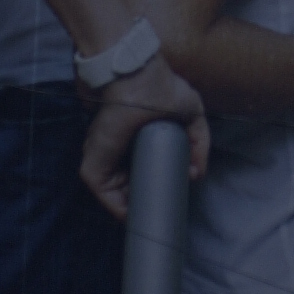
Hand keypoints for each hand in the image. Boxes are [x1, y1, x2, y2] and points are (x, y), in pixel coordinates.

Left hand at [80, 54, 210, 220]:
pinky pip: (105, 196)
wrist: (129, 76)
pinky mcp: (93, 167)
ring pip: (117, 194)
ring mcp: (105, 160)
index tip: (171, 194)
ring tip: (149, 217)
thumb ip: (199, 141)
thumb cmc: (158, 88)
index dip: (158, 184)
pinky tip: (133, 215)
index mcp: (139, 141)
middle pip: (130, 186)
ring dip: (132, 207)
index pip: (145, 170)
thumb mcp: (192, 111)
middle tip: (160, 209)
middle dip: (145, 198)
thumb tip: (196, 174)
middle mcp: (120, 152)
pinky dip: (118, 210)